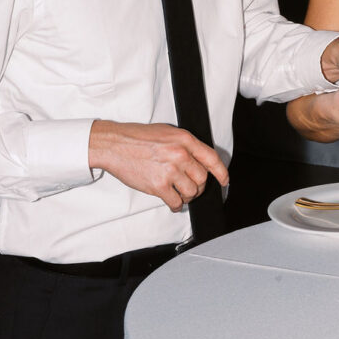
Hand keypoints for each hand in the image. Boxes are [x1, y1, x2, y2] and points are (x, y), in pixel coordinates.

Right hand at [88, 120, 228, 211]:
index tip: (224, 180)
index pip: (211, 158)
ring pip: (192, 192)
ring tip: (178, 193)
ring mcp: (170, 170)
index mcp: (184, 139)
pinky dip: (176, 205)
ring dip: (187, 196)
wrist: (114, 144)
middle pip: (202, 178)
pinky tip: (172, 201)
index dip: (221, 172)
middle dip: (198, 186)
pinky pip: (176, 202)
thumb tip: (197, 160)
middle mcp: (180, 154)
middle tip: (190, 187)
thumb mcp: (166, 132)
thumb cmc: (136, 137)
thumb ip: (184, 145)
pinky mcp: (159, 185)